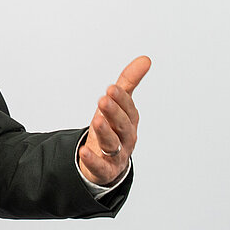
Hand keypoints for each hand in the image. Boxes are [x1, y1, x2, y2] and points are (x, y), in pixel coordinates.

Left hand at [77, 55, 149, 186]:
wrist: (108, 162)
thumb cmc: (113, 129)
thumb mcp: (119, 105)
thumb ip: (129, 82)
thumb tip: (145, 59)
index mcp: (129, 121)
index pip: (128, 109)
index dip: (121, 99)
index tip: (112, 88)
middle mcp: (125, 138)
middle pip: (122, 125)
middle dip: (114, 112)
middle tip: (104, 100)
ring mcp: (116, 155)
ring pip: (112, 144)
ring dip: (105, 132)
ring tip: (96, 120)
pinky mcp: (105, 170)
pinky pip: (100, 166)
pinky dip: (93, 160)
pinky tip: (84, 151)